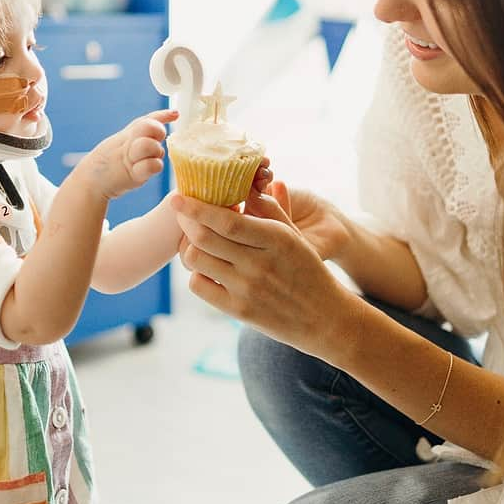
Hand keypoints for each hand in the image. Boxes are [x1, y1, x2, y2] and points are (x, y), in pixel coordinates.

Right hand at [83, 109, 178, 199]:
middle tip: (155, 142)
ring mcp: (131, 158)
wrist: (91, 180)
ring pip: (152, 145)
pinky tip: (146, 169)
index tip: (175, 114)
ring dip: (155, 151)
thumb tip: (162, 122)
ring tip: (146, 160)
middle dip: (158, 132)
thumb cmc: (110, 163)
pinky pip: (152, 165)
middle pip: (150, 127)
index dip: (162, 115)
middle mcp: (130, 142)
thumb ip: (141, 133)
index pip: (147, 119)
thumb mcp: (122, 142)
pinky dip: (154, 166)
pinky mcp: (132, 174)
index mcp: (128, 134)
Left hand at [172, 184, 358, 355]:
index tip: (178, 197)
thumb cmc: (308, 270)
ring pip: (196, 261)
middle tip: (184, 217)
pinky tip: (209, 268)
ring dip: (190, 248)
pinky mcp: (239, 311)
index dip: (197, 208)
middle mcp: (260, 264)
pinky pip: (199, 286)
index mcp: (276, 239)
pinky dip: (197, 273)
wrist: (325, 318)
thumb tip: (244, 184)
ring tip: (199, 243)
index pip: (227, 221)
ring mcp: (247, 289)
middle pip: (204, 238)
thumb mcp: (295, 236)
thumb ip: (269, 210)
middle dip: (187, 223)